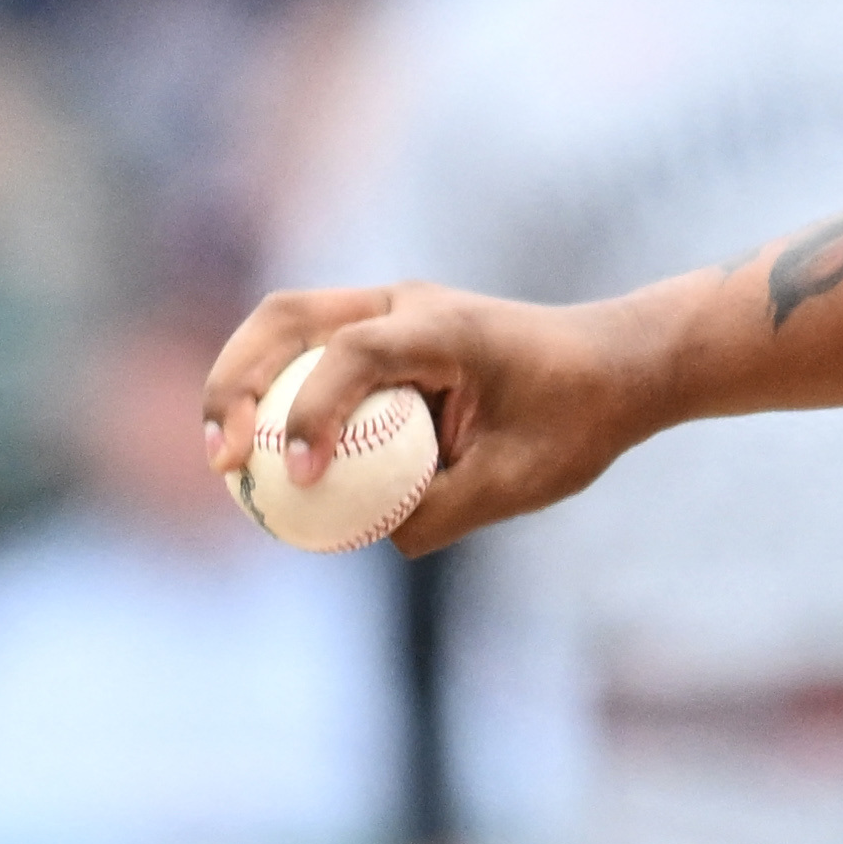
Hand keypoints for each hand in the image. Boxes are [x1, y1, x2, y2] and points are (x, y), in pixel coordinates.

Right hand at [203, 280, 661, 556]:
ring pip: (284, 326)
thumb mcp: (524, 480)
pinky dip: (271, 392)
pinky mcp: (379, 337)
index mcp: (447, 327)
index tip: (302, 476)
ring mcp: (387, 314)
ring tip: (224, 460)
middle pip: (287, 318)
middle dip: (236, 382)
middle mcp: (406, 306)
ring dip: (239, 382)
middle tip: (223, 460)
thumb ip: (446, 512)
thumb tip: (372, 537)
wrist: (619, 367)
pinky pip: (305, 355)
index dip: (314, 411)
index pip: (357, 352)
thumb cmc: (580, 419)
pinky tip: (259, 456)